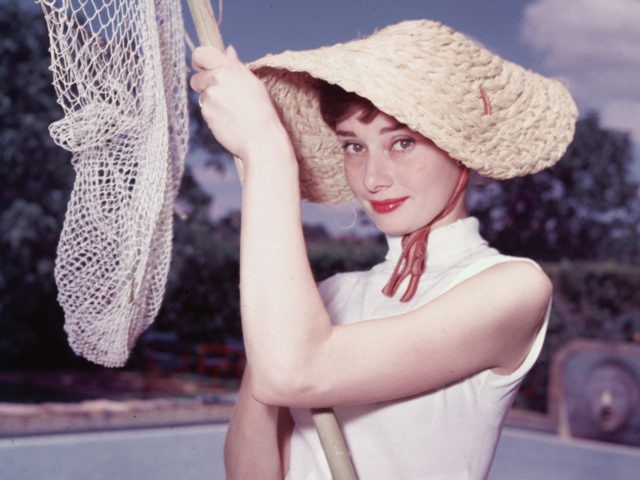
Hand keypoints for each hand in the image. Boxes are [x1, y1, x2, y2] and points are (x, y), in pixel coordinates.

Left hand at [190, 45, 283, 159]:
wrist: (261, 138)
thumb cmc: (262, 111)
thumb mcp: (252, 82)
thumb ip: (235, 65)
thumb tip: (228, 50)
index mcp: (231, 67)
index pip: (200, 53)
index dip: (199, 61)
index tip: (204, 69)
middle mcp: (219, 77)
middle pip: (196, 77)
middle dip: (204, 85)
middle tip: (221, 96)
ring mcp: (211, 94)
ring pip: (201, 95)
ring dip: (211, 102)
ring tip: (231, 111)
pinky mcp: (206, 111)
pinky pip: (204, 110)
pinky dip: (213, 115)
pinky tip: (229, 120)